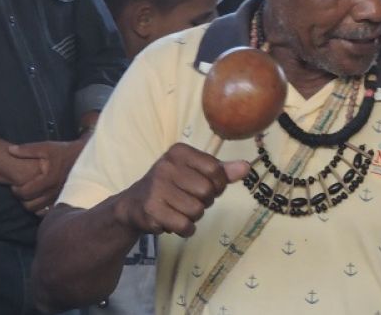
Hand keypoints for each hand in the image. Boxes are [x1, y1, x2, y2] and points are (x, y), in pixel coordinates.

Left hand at [8, 139, 86, 214]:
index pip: (25, 193)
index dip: (16, 190)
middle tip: (22, 189)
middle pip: (29, 205)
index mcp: (49, 179)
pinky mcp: (64, 200)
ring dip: (30, 203)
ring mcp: (60, 197)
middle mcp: (54, 192)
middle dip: (22, 198)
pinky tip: (40, 198)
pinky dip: (41, 208)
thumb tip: (9, 150)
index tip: (15, 184)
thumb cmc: (65, 152)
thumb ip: (27, 150)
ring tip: (30, 193)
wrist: (85, 157)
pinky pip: (48, 212)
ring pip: (37, 210)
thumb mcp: (46, 147)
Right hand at [113, 143, 248, 237]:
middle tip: (189, 199)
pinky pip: (185, 226)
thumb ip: (222, 170)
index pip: (214, 169)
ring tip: (179, 209)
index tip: (207, 186)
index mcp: (179, 152)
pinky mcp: (152, 210)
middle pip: (207, 192)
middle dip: (204, 201)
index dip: (218, 184)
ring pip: (197, 210)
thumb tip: (246, 167)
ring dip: (194, 216)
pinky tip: (174, 221)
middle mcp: (166, 166)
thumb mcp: (196, 172)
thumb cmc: (173, 185)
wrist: (135, 204)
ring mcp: (157, 188)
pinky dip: (185, 229)